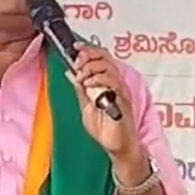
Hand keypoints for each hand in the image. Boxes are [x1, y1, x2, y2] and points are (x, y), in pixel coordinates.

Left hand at [71, 42, 140, 158]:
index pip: (101, 58)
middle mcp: (116, 84)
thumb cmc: (106, 129)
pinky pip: (113, 83)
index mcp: (107, 83)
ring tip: (82, 77)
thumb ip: (80, 90)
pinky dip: (99, 81)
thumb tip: (71, 73)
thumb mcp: (86, 107)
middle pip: (106, 58)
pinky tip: (89, 85)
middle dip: (89, 56)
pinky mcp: (123, 100)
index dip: (89, 50)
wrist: (117, 146)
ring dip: (92, 68)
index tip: (76, 48)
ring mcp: (121, 91)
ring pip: (109, 68)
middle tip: (78, 62)